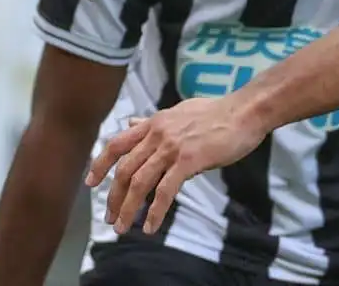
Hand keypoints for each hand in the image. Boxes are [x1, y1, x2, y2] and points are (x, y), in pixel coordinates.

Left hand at [84, 97, 266, 234]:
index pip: (117, 143)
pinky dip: (155, 211)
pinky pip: (165, 191)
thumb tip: (133, 122)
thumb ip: (155, 121)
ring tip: (123, 227)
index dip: (100, 164)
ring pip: (139, 183)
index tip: (91, 182)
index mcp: (155, 122)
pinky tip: (151, 226)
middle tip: (110, 217)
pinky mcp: (189, 160)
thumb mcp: (180, 111)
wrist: (246, 111)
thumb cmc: (219, 112)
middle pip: (124, 169)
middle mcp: (158, 134)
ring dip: (128, 209)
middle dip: (113, 197)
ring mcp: (172, 147)